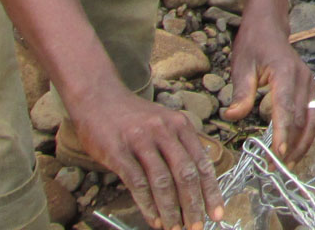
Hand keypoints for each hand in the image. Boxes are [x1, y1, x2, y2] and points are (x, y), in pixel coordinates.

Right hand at [70, 85, 224, 229]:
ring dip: (171, 209)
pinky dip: (148, 205)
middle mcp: (164, 131)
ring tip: (175, 227)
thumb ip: (180, 146)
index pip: (202, 163)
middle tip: (196, 226)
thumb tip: (197, 180)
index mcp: (181, 125)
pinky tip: (153, 219)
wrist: (97, 98)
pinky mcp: (118, 151)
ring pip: (162, 182)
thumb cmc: (132, 117)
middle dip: (193, 205)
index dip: (211, 191)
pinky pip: (137, 183)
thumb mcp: (164, 122)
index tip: (217, 213)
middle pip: (185, 174)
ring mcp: (141, 141)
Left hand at [223, 14, 314, 164]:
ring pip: (313, 118)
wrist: (270, 26)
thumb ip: (241, 92)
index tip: (277, 153)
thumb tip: (233, 116)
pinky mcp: (310, 88)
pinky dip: (305, 133)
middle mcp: (303, 79)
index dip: (283, 132)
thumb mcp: (241, 66)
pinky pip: (312, 114)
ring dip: (303, 142)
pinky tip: (294, 147)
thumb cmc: (253, 45)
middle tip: (277, 167)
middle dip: (292, 144)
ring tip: (288, 163)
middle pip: (303, 118)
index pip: (286, 108)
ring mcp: (310, 83)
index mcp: (285, 72)